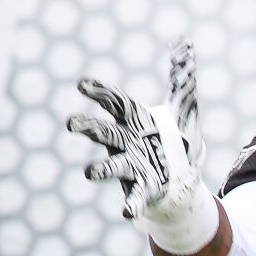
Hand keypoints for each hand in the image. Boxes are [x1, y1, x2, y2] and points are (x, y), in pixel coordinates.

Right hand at [67, 38, 203, 222]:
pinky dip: (129, 205)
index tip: (82, 84)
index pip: (113, 101)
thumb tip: (184, 42)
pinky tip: (126, 213)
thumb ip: (182, 76)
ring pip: (111, 165)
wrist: (181, 176)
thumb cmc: (174, 136)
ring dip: (100, 169)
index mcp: (133, 118)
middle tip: (70, 123)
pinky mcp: (141, 188)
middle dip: (88, 127)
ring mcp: (130, 165)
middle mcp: (125, 141)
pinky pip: (133, 197)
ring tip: (89, 173)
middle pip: (103, 132)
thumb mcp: (184, 105)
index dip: (98, 92)